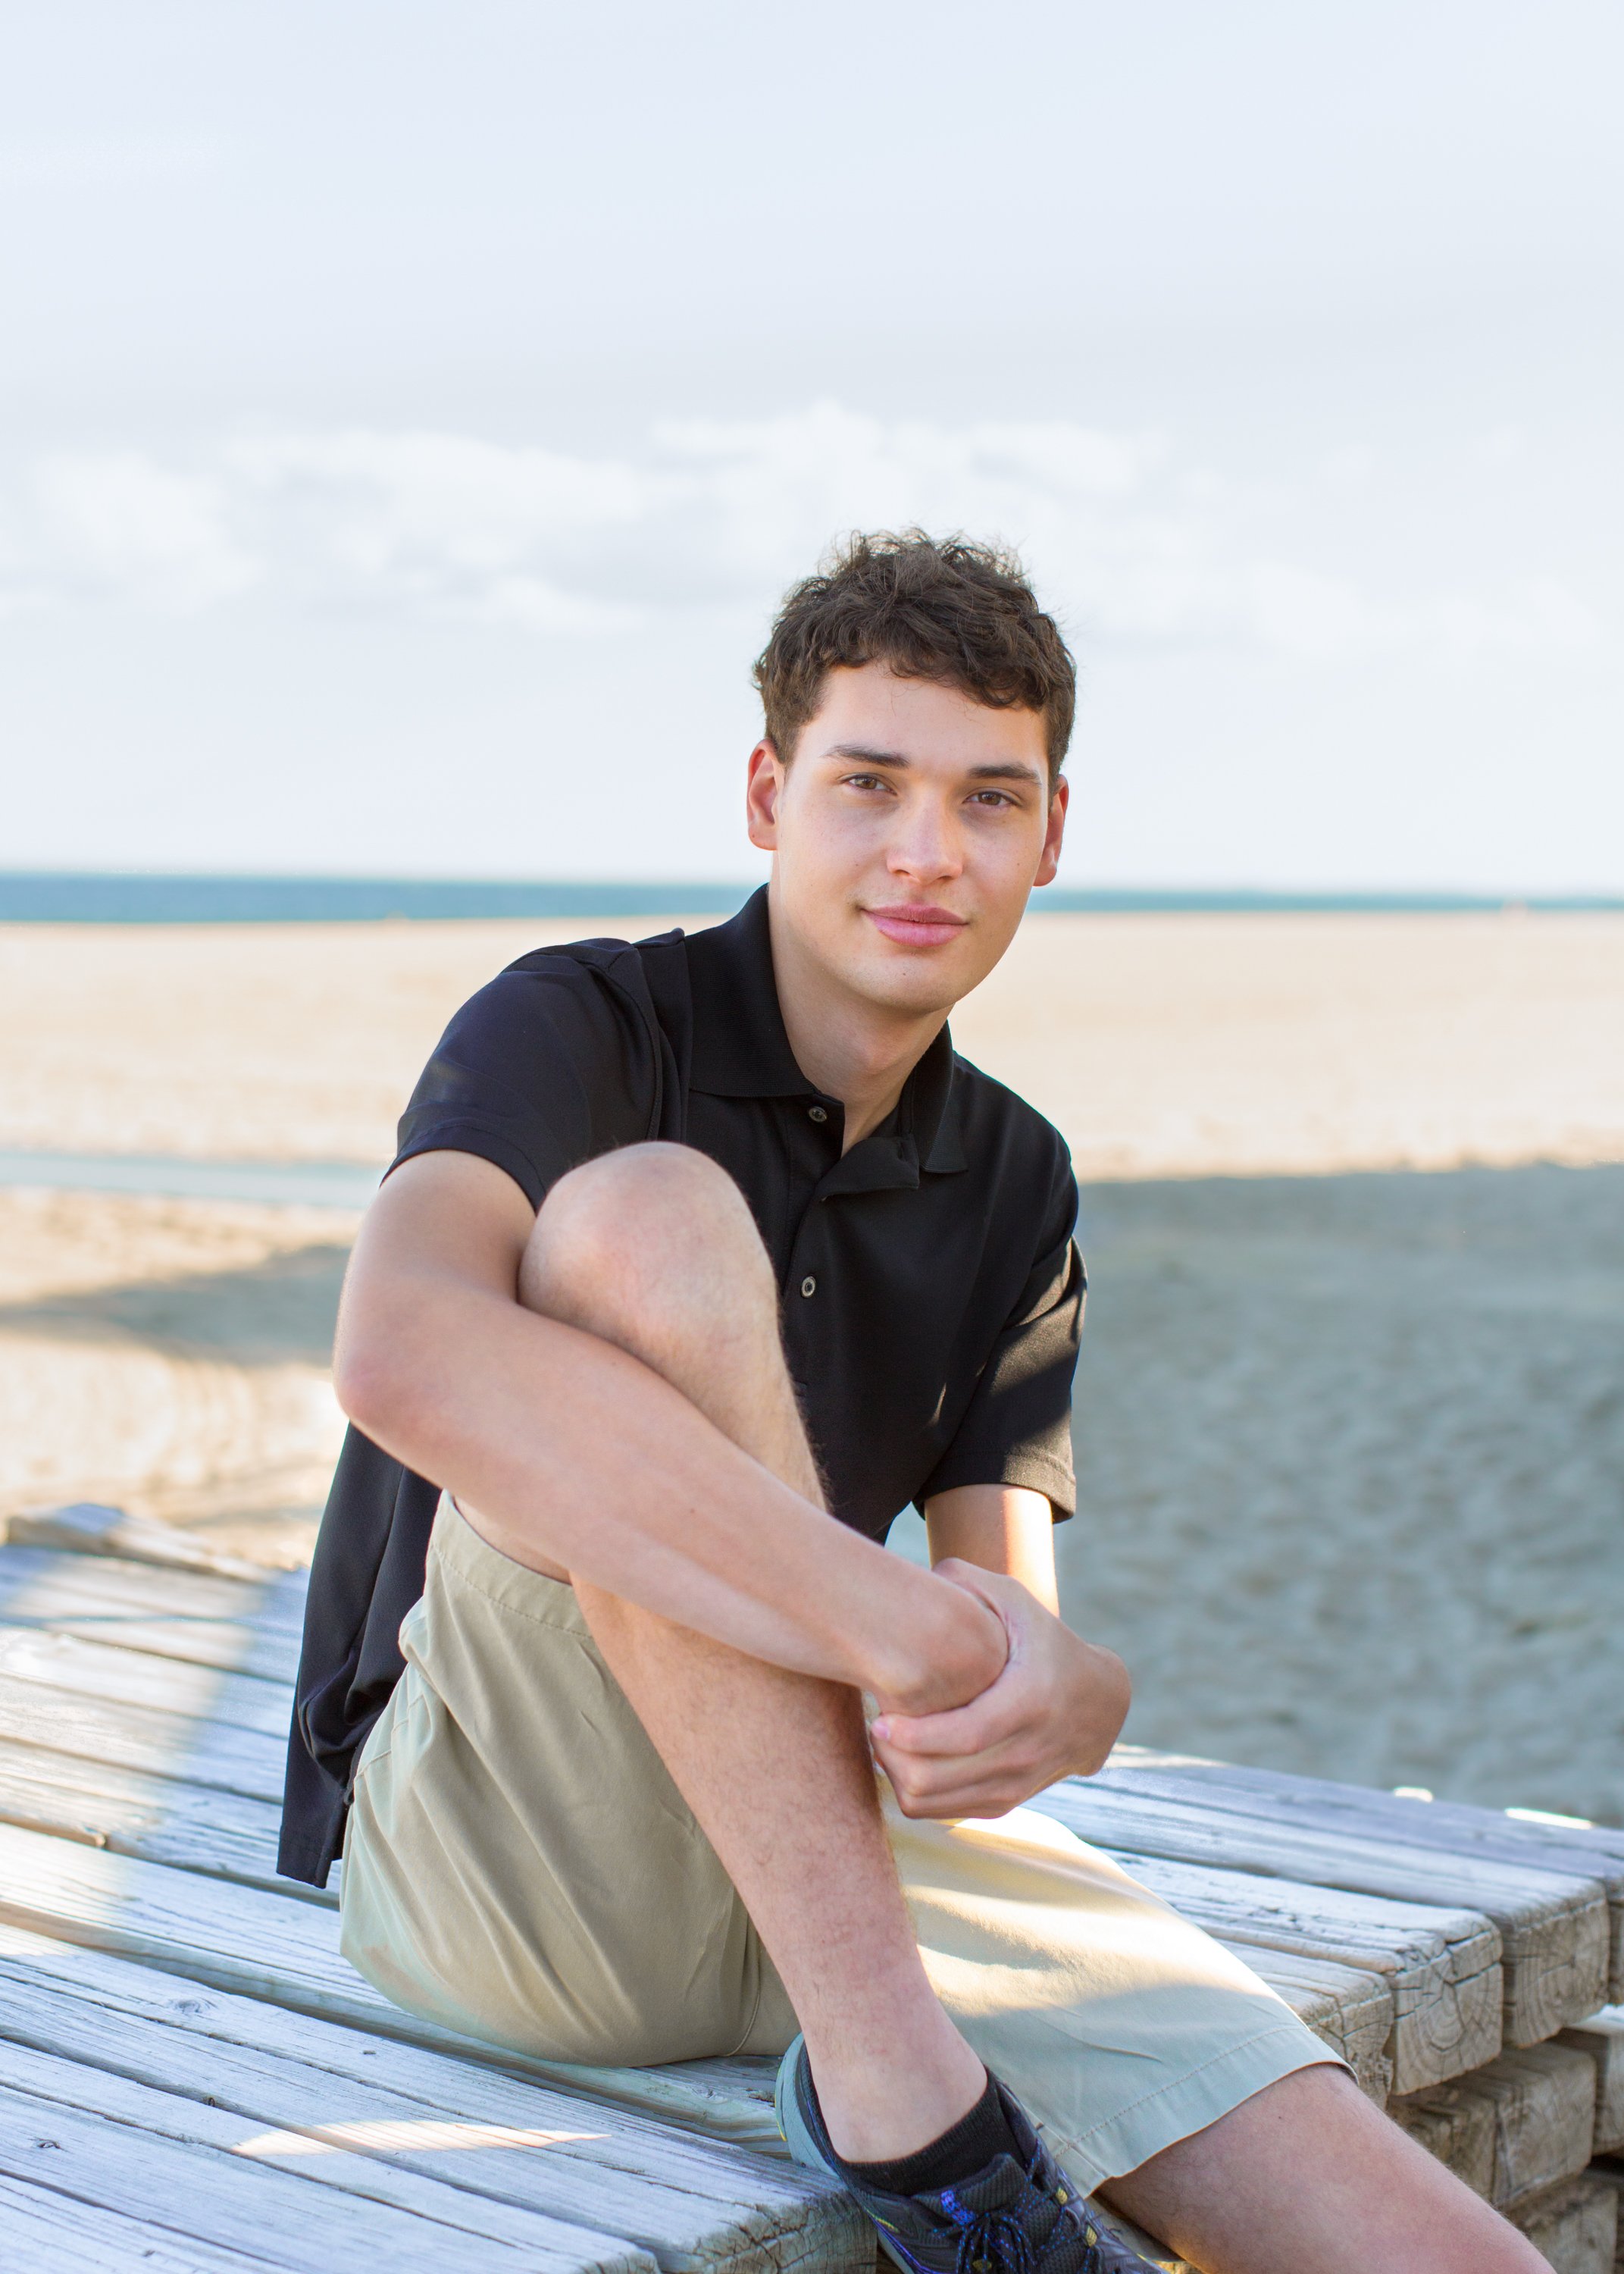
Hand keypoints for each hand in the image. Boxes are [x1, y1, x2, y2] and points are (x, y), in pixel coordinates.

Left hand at [868, 1559, 1129, 1818]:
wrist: (1098, 1702)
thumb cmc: (1042, 1640)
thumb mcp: (1014, 1600)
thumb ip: (967, 1580)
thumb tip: (921, 1575)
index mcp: (1030, 1700)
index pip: (968, 1734)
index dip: (918, 1735)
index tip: (879, 1720)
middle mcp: (1028, 1750)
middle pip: (945, 1777)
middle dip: (896, 1758)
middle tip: (872, 1726)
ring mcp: (1019, 1783)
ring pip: (942, 1802)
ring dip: (901, 1777)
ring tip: (884, 1742)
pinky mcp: (1008, 1800)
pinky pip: (949, 1813)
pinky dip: (918, 1794)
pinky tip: (903, 1760)